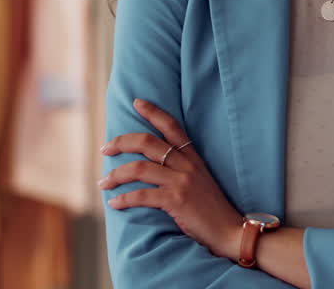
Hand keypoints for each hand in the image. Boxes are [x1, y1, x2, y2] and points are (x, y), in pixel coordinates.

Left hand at [100, 98, 244, 260]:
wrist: (230, 230)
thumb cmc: (211, 209)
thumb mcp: (200, 180)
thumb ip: (181, 169)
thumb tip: (152, 165)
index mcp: (193, 157)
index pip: (172, 126)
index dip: (153, 112)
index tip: (136, 102)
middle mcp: (187, 165)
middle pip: (148, 142)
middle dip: (121, 142)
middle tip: (105, 148)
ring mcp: (181, 182)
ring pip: (139, 168)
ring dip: (116, 174)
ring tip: (103, 183)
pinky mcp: (176, 201)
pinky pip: (142, 195)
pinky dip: (124, 199)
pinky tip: (114, 203)